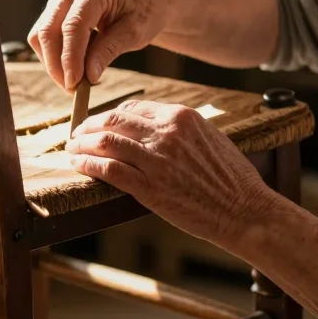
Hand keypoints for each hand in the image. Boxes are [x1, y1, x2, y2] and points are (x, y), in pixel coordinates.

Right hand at [28, 0, 171, 90]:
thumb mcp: (135, 33)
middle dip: (56, 64)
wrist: (146, 2)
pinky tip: (73, 64)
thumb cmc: (145, 14)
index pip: (73, 25)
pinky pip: (43, 34)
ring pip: (41, 34)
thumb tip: (88, 75)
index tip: (73, 84)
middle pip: (49, 29)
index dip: (70, 57)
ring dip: (52, 62)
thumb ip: (109, 51)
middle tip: (72, 89)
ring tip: (74, 80)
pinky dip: (53, 54)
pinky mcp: (56, 5)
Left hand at [66, 99, 272, 246]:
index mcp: (181, 116)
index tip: (100, 123)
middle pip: (114, 119)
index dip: (111, 115)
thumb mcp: (210, 138)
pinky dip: (88, 164)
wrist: (245, 210)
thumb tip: (154, 128)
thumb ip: (181, 130)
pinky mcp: (150, 187)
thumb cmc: (232, 179)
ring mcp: (157, 159)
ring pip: (106, 142)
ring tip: (72, 149)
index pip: (133, 107)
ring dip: (82, 144)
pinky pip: (109, 169)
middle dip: (89, 125)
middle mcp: (167, 132)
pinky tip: (79, 165)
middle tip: (77, 134)